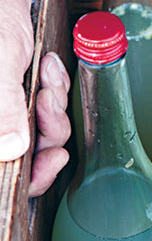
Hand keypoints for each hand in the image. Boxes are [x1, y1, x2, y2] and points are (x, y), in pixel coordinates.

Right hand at [0, 0, 69, 195]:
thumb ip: (2, 106)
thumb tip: (11, 150)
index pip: (1, 170)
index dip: (29, 175)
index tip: (56, 158)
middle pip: (18, 154)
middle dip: (46, 128)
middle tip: (51, 100)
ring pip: (31, 129)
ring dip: (51, 104)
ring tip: (48, 73)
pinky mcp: (8, 89)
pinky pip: (35, 105)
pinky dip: (49, 89)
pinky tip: (48, 65)